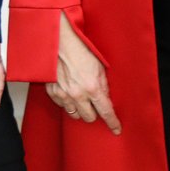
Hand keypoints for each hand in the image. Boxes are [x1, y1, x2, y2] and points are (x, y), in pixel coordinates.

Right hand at [44, 12, 120, 134]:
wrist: (60, 41)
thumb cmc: (81, 50)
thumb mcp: (99, 66)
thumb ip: (103, 85)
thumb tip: (106, 98)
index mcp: (93, 87)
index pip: (106, 112)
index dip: (112, 122)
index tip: (116, 129)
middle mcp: (78, 94)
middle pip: (89, 118)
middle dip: (93, 113)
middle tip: (94, 105)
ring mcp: (63, 94)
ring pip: (74, 114)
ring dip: (79, 109)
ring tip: (81, 98)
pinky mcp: (52, 91)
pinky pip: (62, 106)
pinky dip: (67, 102)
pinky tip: (69, 92)